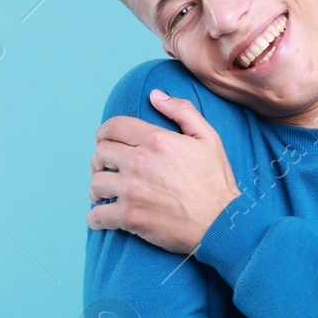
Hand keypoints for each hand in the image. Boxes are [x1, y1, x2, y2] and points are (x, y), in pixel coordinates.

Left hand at [86, 89, 241, 254]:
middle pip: (100, 153)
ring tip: (103, 194)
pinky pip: (97, 215)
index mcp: (156, 140)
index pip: (113, 127)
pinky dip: (95, 217)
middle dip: (99, 160)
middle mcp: (140, 161)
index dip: (104, 133)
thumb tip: (155, 95)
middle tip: (104, 169)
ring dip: (96, 189)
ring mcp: (132, 190)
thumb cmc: (216, 182)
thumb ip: (182, 111)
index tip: (104, 142)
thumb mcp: (208, 138)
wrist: (222, 223)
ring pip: (96, 183)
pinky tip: (101, 217)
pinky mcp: (130, 216)